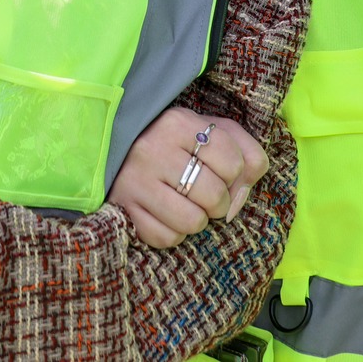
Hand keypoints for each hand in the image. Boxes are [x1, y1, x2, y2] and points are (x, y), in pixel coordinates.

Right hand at [108, 108, 268, 248]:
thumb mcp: (210, 131)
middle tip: (204, 193)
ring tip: (186, 204)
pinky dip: (173, 233)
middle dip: (218, 202)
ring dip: (196, 219)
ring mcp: (135, 181)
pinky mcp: (122, 208)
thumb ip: (244, 150)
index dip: (235, 175)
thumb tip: (248, 186)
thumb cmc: (175, 142)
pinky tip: (166, 214)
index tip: (221, 172)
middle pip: (215, 196)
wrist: (114, 146)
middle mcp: (154, 149)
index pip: (233, 163)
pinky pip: (166, 238)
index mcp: (179, 123)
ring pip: (192, 222)